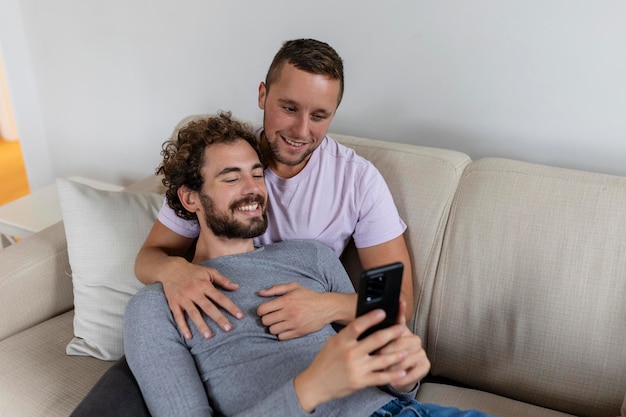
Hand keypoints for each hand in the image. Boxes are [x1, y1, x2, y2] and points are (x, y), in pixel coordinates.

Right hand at [162, 261, 242, 339]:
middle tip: (228, 329)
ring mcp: (183, 298)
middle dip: (219, 318)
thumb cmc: (193, 271)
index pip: (220, 298)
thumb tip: (237, 287)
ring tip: (209, 336)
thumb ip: (223, 280)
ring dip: (201, 325)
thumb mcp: (209, 272)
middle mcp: (194, 292)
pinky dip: (183, 327)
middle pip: (208, 307)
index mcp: (204, 285)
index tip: (240, 316)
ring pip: (193, 313)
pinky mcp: (174, 303)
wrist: (171, 269)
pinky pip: (178, 317)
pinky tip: (188, 337)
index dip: (231, 307)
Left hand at [257, 283, 341, 339]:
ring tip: (279, 322)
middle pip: (265, 321)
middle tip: (272, 316)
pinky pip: (281, 337)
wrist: (326, 307)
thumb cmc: (308, 296)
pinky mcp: (299, 332)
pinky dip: (281, 333)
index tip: (265, 310)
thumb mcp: (293, 287)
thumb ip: (275, 289)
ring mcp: (294, 324)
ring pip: (272, 330)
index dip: (261, 310)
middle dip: (266, 318)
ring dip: (273, 326)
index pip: (262, 310)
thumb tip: (260, 293)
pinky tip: (286, 327)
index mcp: (286, 300)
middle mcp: (289, 312)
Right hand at [293, 309, 408, 411]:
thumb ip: (347, 334)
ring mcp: (356, 368)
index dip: (371, 318)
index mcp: (342, 341)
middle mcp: (350, 353)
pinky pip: (381, 377)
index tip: (383, 312)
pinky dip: (393, 375)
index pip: (358, 325)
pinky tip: (401, 371)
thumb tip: (363, 323)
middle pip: (375, 340)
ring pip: (382, 359)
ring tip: (405, 350)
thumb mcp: (333, 343)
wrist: (315, 384)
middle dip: (391, 333)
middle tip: (401, 328)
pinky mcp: (360, 382)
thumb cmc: (325, 361)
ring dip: (397, 354)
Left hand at [377, 300, 429, 391]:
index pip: (400, 319)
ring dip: (392, 366)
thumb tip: (361, 321)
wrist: (395, 377)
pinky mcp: (425, 365)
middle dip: (386, 349)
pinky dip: (402, 379)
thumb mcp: (374, 346)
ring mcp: (420, 351)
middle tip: (374, 354)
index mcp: (400, 331)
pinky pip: (414, 372)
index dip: (400, 310)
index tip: (399, 300)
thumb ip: (371, 334)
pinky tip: (392, 382)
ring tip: (381, 371)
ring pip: (406, 358)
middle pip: (401, 341)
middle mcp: (413, 338)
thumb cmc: (381, 359)